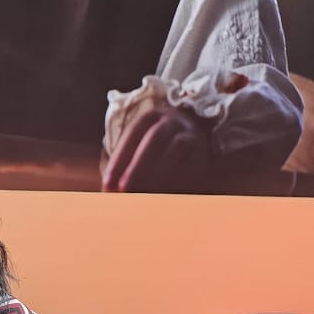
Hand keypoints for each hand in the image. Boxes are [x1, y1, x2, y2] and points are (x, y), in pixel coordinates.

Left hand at [102, 108, 218, 192]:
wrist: (198, 134)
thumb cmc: (155, 147)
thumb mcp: (138, 146)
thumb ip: (123, 164)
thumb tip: (108, 190)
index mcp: (150, 117)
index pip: (132, 134)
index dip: (119, 160)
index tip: (108, 184)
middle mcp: (172, 121)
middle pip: (155, 137)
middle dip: (138, 165)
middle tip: (124, 189)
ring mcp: (191, 133)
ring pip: (177, 148)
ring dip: (159, 173)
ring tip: (143, 196)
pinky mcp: (205, 151)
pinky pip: (192, 163)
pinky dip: (178, 180)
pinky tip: (164, 196)